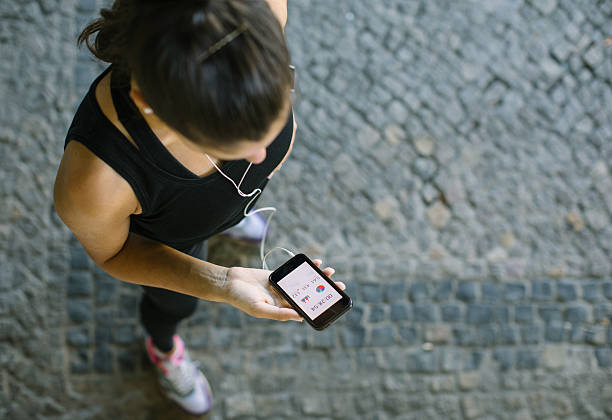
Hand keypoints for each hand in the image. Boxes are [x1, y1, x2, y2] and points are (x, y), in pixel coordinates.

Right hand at [222, 259, 345, 321]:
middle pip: (308, 294)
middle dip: (323, 290)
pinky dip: (305, 267)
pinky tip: (316, 263)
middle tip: (340, 286)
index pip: (304, 309)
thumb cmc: (241, 299)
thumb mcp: (260, 309)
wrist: (229, 282)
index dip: (318, 306)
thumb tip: (299, 317)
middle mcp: (284, 299)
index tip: (331, 303)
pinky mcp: (278, 275)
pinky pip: (295, 272)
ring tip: (331, 273)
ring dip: (317, 278)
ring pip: (304, 282)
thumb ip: (279, 313)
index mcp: (281, 310)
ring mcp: (282, 286)